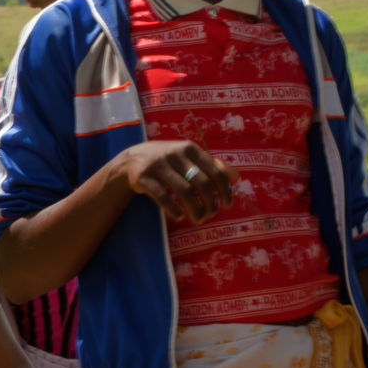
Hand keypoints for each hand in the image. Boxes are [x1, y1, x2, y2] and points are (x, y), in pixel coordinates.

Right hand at [115, 139, 233, 223]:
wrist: (132, 159)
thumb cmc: (168, 160)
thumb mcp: (189, 158)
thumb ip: (212, 165)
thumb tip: (236, 176)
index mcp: (190, 149)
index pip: (215, 171)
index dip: (225, 191)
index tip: (227, 206)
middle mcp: (175, 154)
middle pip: (201, 183)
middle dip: (210, 203)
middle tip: (210, 215)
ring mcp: (158, 165)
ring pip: (184, 192)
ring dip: (195, 210)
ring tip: (198, 219)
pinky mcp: (144, 178)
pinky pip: (162, 197)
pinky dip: (174, 210)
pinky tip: (179, 216)